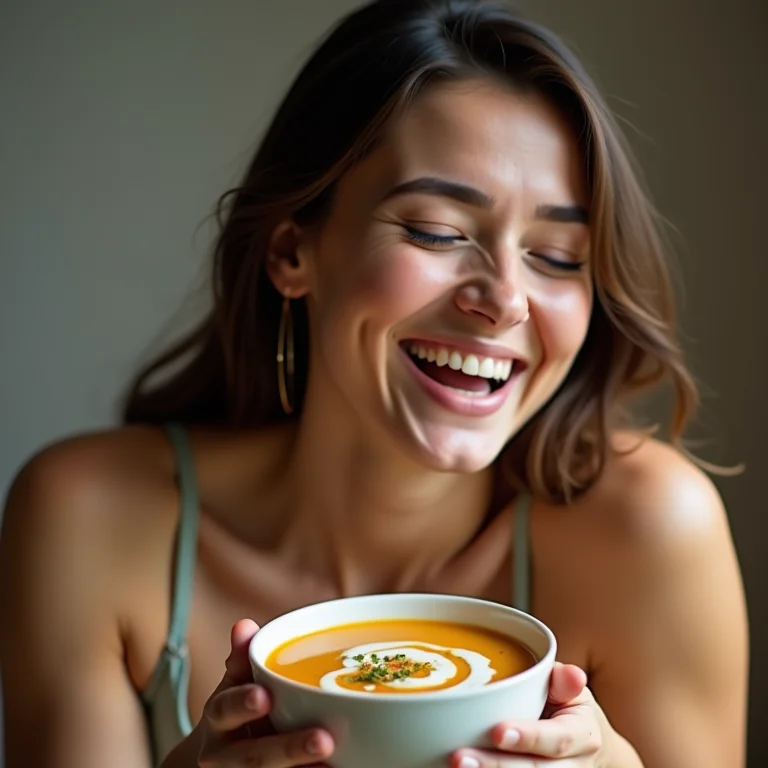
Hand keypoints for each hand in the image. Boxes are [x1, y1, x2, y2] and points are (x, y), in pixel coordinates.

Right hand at [196, 619, 334, 766]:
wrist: (222, 757)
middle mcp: (223, 755)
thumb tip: (245, 626)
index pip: (224, 710)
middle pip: (253, 758)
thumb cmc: (238, 707)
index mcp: (218, 718)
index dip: (242, 704)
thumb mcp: (236, 680)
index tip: (265, 696)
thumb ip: (243, 657)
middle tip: (323, 739)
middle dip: (288, 749)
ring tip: (335, 759)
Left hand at [451, 663, 607, 766]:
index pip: (558, 739)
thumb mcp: (566, 685)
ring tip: (455, 765)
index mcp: (583, 735)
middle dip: (496, 767)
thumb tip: (571, 674)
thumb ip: (561, 680)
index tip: (497, 731)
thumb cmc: (561, 701)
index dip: (529, 737)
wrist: (574, 737)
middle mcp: (573, 766)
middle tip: (459, 758)